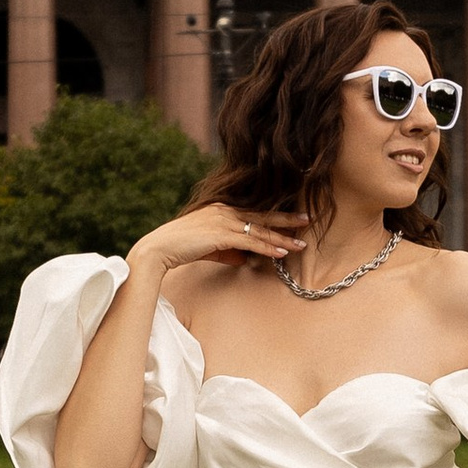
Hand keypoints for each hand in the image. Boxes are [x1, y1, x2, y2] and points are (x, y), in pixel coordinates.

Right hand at [132, 199, 308, 278]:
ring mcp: (223, 220)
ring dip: (282, 238)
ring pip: (260, 230)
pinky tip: (281, 253)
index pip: (254, 212)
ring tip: (300, 244)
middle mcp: (225, 210)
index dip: (275, 216)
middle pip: (262, 216)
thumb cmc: (181, 248)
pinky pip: (250, 241)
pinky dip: (267, 247)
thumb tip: (245, 258)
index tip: (293, 217)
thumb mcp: (209, 247)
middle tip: (307, 220)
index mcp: (222, 209)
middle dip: (286, 219)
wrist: (159, 248)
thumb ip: (229, 250)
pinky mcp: (220, 234)